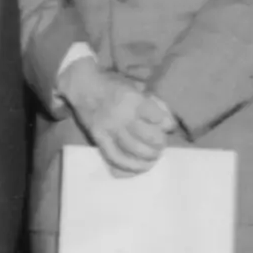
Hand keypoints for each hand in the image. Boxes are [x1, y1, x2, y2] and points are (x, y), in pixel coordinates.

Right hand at [60, 61, 176, 175]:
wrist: (83, 87)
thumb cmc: (114, 86)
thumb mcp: (137, 87)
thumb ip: (155, 104)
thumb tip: (169, 124)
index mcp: (132, 99)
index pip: (156, 117)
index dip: (167, 124)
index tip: (169, 126)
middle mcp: (121, 115)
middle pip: (148, 136)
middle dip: (159, 143)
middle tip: (160, 143)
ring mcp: (109, 128)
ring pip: (134, 149)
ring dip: (149, 155)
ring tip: (154, 155)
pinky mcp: (99, 138)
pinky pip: (115, 157)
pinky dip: (130, 165)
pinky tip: (141, 166)